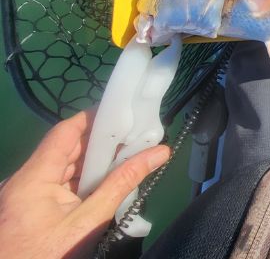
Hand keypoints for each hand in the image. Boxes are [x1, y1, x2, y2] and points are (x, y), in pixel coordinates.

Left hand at [0, 110, 169, 258]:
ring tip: (128, 155)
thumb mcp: (87, 223)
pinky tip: (105, 183)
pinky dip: (82, 180)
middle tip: (135, 134)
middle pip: (65, 148)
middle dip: (101, 141)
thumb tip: (158, 153)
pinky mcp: (28, 210)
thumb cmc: (46, 257)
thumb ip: (121, 185)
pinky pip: (58, 185)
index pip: (64, 132)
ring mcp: (24, 196)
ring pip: (63, 168)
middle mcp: (23, 180)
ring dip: (94, 162)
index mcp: (32, 176)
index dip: (94, 117)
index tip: (124, 112)